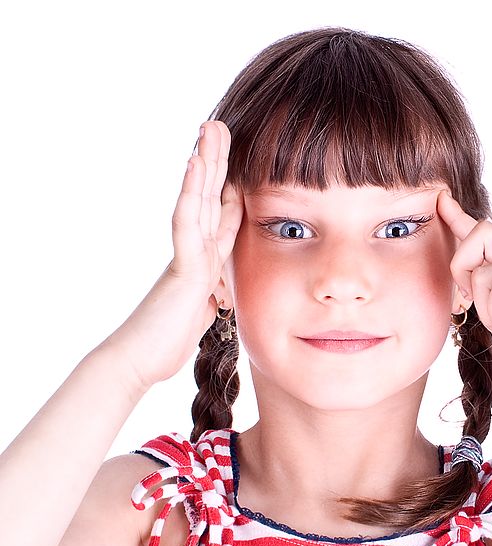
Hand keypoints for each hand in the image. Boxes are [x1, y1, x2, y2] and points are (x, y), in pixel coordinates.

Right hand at [105, 121, 243, 390]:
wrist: (139, 360)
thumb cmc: (166, 338)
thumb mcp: (203, 309)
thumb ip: (211, 292)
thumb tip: (218, 289)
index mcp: (206, 259)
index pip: (221, 214)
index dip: (230, 185)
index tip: (239, 159)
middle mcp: (196, 250)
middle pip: (208, 196)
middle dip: (216, 160)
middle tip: (219, 125)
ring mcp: (188, 255)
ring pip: (197, 199)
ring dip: (204, 162)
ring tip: (209, 129)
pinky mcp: (183, 267)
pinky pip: (186, 224)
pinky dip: (191, 193)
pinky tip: (195, 164)